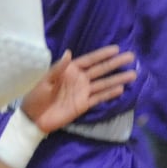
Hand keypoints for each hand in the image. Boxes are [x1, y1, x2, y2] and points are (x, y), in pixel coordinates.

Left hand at [20, 46, 136, 133]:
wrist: (34, 118)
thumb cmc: (36, 96)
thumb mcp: (45, 80)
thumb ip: (58, 68)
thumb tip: (69, 52)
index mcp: (70, 70)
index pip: (89, 60)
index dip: (102, 55)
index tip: (116, 49)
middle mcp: (79, 79)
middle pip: (100, 70)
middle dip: (115, 64)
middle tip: (131, 57)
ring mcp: (83, 92)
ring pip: (103, 84)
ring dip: (117, 79)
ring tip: (132, 74)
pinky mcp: (83, 105)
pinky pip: (99, 98)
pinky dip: (109, 94)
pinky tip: (121, 89)